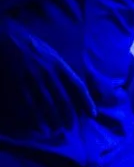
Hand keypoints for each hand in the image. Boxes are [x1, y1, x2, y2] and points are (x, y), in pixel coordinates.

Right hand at [0, 21, 90, 135]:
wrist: (6, 36)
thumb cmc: (31, 46)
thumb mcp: (52, 54)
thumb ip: (63, 69)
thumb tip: (74, 87)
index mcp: (60, 64)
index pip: (78, 86)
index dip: (86, 101)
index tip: (92, 114)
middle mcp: (49, 72)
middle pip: (63, 99)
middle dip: (68, 115)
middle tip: (71, 127)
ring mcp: (33, 78)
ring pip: (47, 104)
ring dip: (53, 119)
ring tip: (56, 129)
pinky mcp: (17, 82)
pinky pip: (28, 103)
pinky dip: (34, 116)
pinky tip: (38, 124)